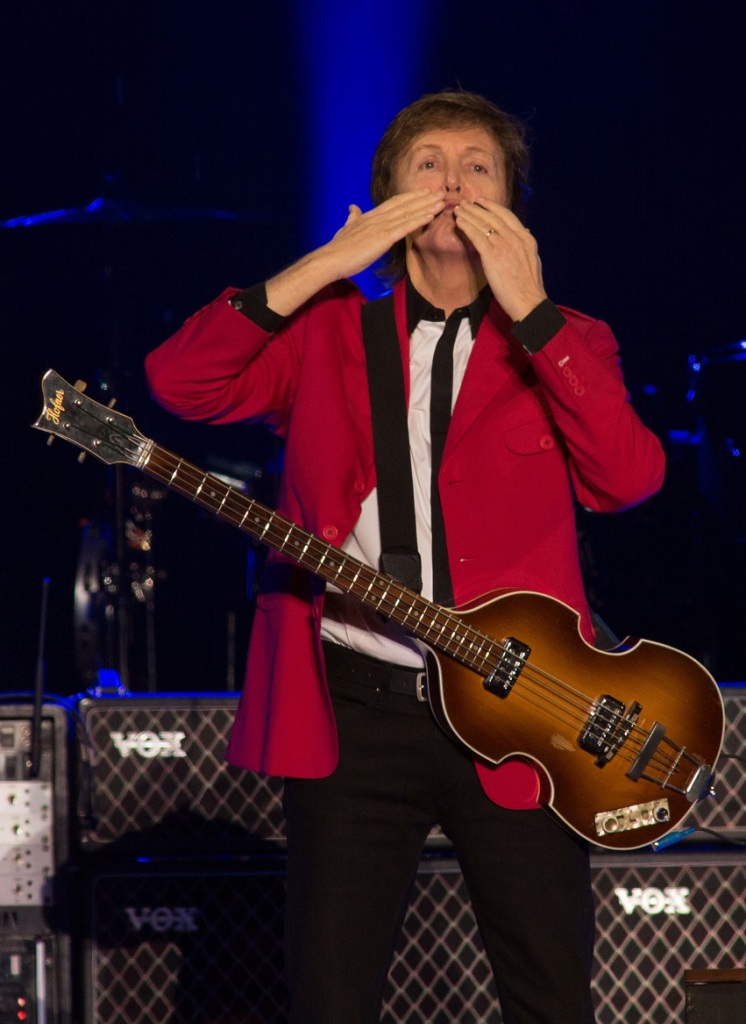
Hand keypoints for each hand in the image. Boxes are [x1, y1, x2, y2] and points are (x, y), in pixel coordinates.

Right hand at [322, 189, 445, 279]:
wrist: (331, 259)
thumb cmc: (338, 248)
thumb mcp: (346, 228)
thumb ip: (352, 217)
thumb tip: (352, 207)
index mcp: (370, 216)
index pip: (394, 203)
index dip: (410, 196)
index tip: (424, 191)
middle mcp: (378, 217)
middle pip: (405, 204)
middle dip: (424, 198)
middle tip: (441, 192)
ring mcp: (381, 227)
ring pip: (408, 213)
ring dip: (426, 207)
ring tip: (442, 201)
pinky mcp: (383, 238)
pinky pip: (405, 227)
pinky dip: (419, 220)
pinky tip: (431, 216)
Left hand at [454, 198, 546, 321]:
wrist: (528, 301)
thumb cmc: (529, 286)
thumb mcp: (533, 259)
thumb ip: (527, 244)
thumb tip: (525, 231)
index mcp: (525, 238)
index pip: (507, 216)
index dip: (493, 207)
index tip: (482, 202)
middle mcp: (515, 238)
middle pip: (493, 217)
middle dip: (477, 208)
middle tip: (465, 202)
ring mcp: (503, 245)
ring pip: (483, 224)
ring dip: (469, 215)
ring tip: (458, 209)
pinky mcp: (492, 256)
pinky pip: (477, 236)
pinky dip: (467, 227)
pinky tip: (459, 222)